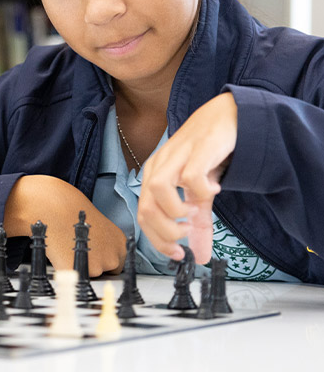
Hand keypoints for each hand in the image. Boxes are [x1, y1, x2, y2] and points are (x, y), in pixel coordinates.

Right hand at [4, 174, 126, 275]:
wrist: (55, 208)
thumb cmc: (74, 214)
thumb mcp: (100, 228)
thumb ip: (105, 245)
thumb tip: (102, 257)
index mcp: (120, 244)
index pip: (117, 265)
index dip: (103, 261)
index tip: (93, 256)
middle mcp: (112, 257)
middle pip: (105, 273)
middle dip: (93, 266)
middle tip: (79, 250)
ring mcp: (96, 267)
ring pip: (88, 277)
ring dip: (80, 268)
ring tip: (70, 249)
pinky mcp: (79, 273)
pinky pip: (73, 277)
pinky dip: (67, 270)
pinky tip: (63, 255)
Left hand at [137, 92, 236, 263]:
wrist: (228, 115)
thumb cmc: (210, 151)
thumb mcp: (202, 193)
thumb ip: (199, 224)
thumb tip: (200, 256)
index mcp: (155, 175)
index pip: (143, 215)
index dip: (158, 240)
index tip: (178, 254)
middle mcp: (161, 164)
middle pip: (146, 207)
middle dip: (165, 232)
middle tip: (187, 234)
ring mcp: (178, 154)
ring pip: (157, 189)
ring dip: (176, 212)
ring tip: (194, 214)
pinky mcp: (199, 148)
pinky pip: (191, 176)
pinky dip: (201, 191)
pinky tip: (213, 191)